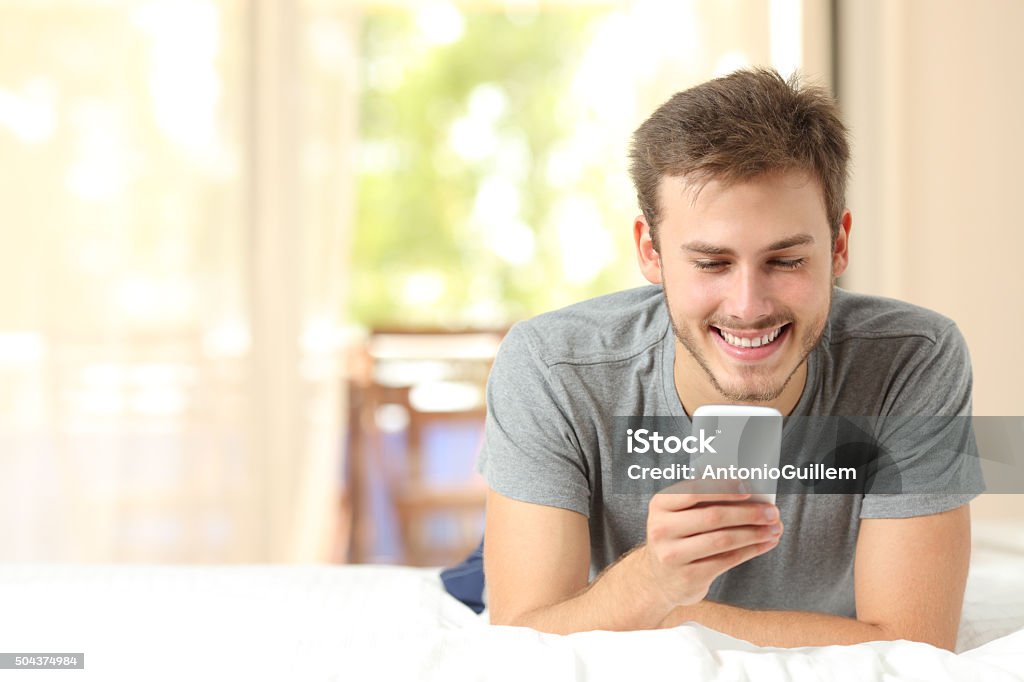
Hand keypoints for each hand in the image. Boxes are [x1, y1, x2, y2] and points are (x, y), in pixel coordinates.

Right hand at [640, 483, 782, 608]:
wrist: (660, 579)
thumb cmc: (680, 536)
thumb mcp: (680, 514)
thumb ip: (705, 500)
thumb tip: (748, 490)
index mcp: (660, 504)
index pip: (693, 491)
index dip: (723, 488)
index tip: (750, 487)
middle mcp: (661, 529)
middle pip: (713, 516)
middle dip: (748, 513)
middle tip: (773, 512)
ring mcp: (672, 555)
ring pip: (723, 539)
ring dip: (754, 533)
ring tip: (775, 528)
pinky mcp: (688, 577)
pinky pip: (727, 560)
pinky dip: (751, 550)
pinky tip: (765, 543)